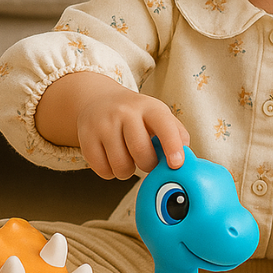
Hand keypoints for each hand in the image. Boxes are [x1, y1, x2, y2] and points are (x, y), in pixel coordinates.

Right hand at [35, 71, 188, 177]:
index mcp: (149, 107)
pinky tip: (112, 159)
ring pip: (121, 166)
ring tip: (128, 159)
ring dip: (128, 171)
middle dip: (147, 165)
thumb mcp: (159, 115)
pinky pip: (102, 170)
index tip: (176, 164)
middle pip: (141, 153)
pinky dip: (110, 173)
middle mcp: (125, 112)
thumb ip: (176, 134)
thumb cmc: (137, 114)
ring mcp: (103, 124)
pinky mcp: (85, 137)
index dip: (172, 146)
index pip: (164, 126)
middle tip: (146, 161)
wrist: (98, 100)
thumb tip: (186, 157)